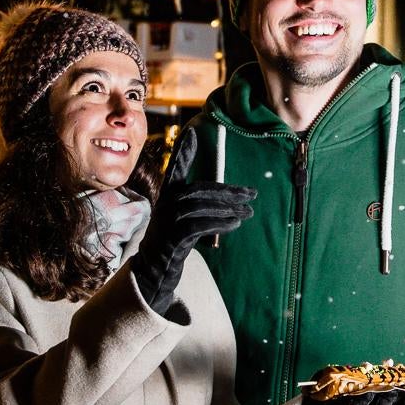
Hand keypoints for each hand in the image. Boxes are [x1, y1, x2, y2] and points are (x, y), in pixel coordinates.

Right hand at [128, 129, 254, 314]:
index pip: (175, 168)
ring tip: (248, 212)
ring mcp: (166, 222)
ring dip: (229, 208)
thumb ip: (198, 207)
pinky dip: (219, 223)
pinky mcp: (171, 239)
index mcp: (166, 196)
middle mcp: (164, 205)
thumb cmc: (172, 244)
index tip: (193, 131)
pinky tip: (235, 224)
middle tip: (251, 193)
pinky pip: (199, 225)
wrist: (153, 273)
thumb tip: (230, 199)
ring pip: (202, 206)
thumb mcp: (183, 221)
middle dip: (228, 190)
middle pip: (199, 189)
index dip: (184, 150)